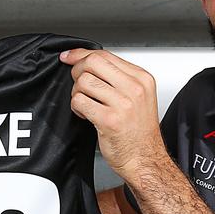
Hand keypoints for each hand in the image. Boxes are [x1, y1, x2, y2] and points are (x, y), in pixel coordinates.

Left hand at [60, 49, 165, 179]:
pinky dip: (77, 108)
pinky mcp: (109, 119)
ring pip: (83, 81)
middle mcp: (134, 88)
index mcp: (142, 79)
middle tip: (79, 84)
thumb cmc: (139, 132)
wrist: (145, 159)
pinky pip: (79, 101)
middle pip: (93, 62)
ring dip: (77, 93)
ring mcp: (123, 104)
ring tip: (87, 104)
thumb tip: (88, 60)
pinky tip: (87, 114)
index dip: (82, 54)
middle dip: (77, 71)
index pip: (106, 55)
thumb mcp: (138, 97)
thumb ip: (119, 78)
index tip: (70, 57)